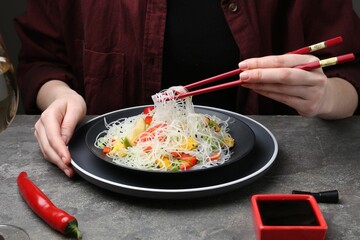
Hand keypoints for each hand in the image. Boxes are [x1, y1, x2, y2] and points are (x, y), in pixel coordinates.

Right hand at [34, 81, 85, 176]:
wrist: (64, 99)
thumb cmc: (71, 102)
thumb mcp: (76, 109)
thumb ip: (69, 124)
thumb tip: (65, 141)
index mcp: (48, 116)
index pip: (53, 137)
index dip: (60, 150)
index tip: (67, 160)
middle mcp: (41, 125)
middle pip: (48, 147)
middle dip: (59, 161)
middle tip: (70, 170)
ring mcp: (40, 132)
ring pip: (46, 152)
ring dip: (57, 163)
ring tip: (69, 171)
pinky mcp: (43, 138)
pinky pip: (48, 151)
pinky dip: (56, 159)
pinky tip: (64, 165)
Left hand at [238, 54, 357, 118]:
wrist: (325, 97)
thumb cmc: (305, 79)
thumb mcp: (297, 67)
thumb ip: (278, 65)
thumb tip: (250, 66)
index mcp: (311, 61)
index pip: (282, 60)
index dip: (262, 62)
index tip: (244, 64)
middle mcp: (314, 77)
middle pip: (284, 75)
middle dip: (260, 74)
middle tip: (243, 75)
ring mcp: (312, 92)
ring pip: (281, 88)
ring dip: (260, 85)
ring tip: (246, 82)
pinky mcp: (307, 106)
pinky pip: (282, 99)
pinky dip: (266, 93)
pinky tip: (256, 89)